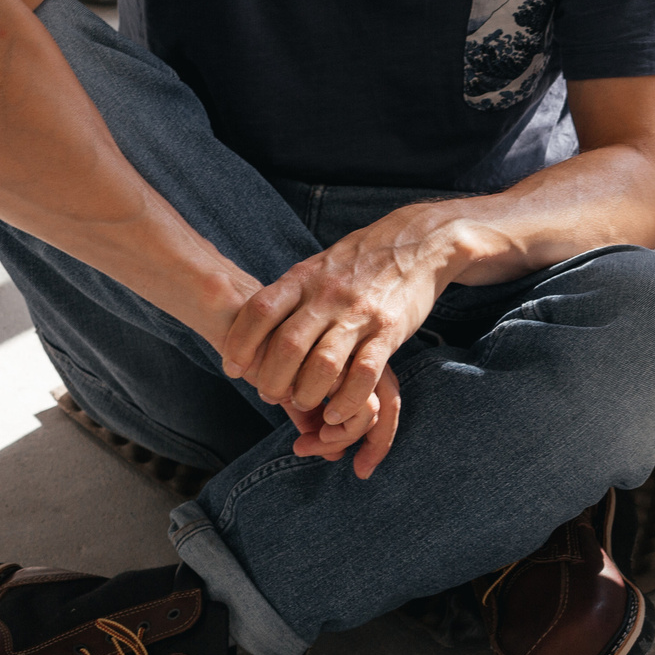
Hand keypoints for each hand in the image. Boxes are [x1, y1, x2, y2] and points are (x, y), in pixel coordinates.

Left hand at [220, 200, 467, 474]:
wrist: (420, 243)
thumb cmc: (361, 260)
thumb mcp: (318, 266)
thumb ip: (290, 293)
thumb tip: (252, 321)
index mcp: (304, 278)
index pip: (260, 311)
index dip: (240, 343)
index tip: (234, 368)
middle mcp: (328, 296)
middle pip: (287, 345)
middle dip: (272, 380)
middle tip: (269, 394)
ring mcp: (360, 314)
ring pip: (322, 365)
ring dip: (306, 394)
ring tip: (302, 404)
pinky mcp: (389, 331)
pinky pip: (364, 373)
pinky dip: (346, 400)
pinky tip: (336, 412)